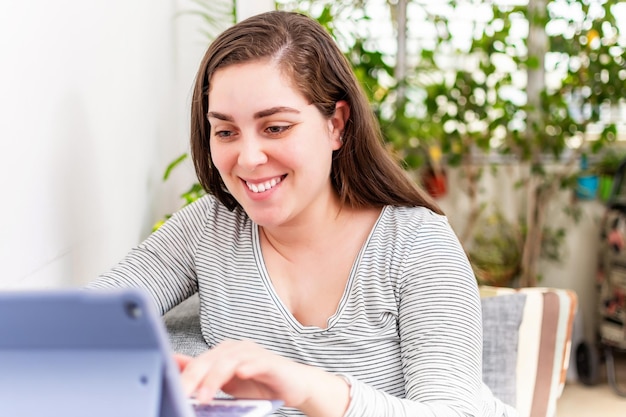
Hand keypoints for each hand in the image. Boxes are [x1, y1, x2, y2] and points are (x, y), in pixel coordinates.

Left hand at [174, 339, 349, 416]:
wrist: (294, 386)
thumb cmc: (260, 384)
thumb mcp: (226, 382)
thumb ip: (202, 373)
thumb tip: (173, 365)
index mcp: (223, 352)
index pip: (198, 361)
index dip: (183, 375)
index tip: (169, 389)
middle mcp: (237, 348)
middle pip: (210, 359)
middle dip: (194, 377)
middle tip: (182, 395)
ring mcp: (254, 353)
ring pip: (229, 361)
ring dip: (215, 378)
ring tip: (204, 396)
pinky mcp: (270, 362)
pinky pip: (257, 362)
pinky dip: (247, 367)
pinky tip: (241, 374)